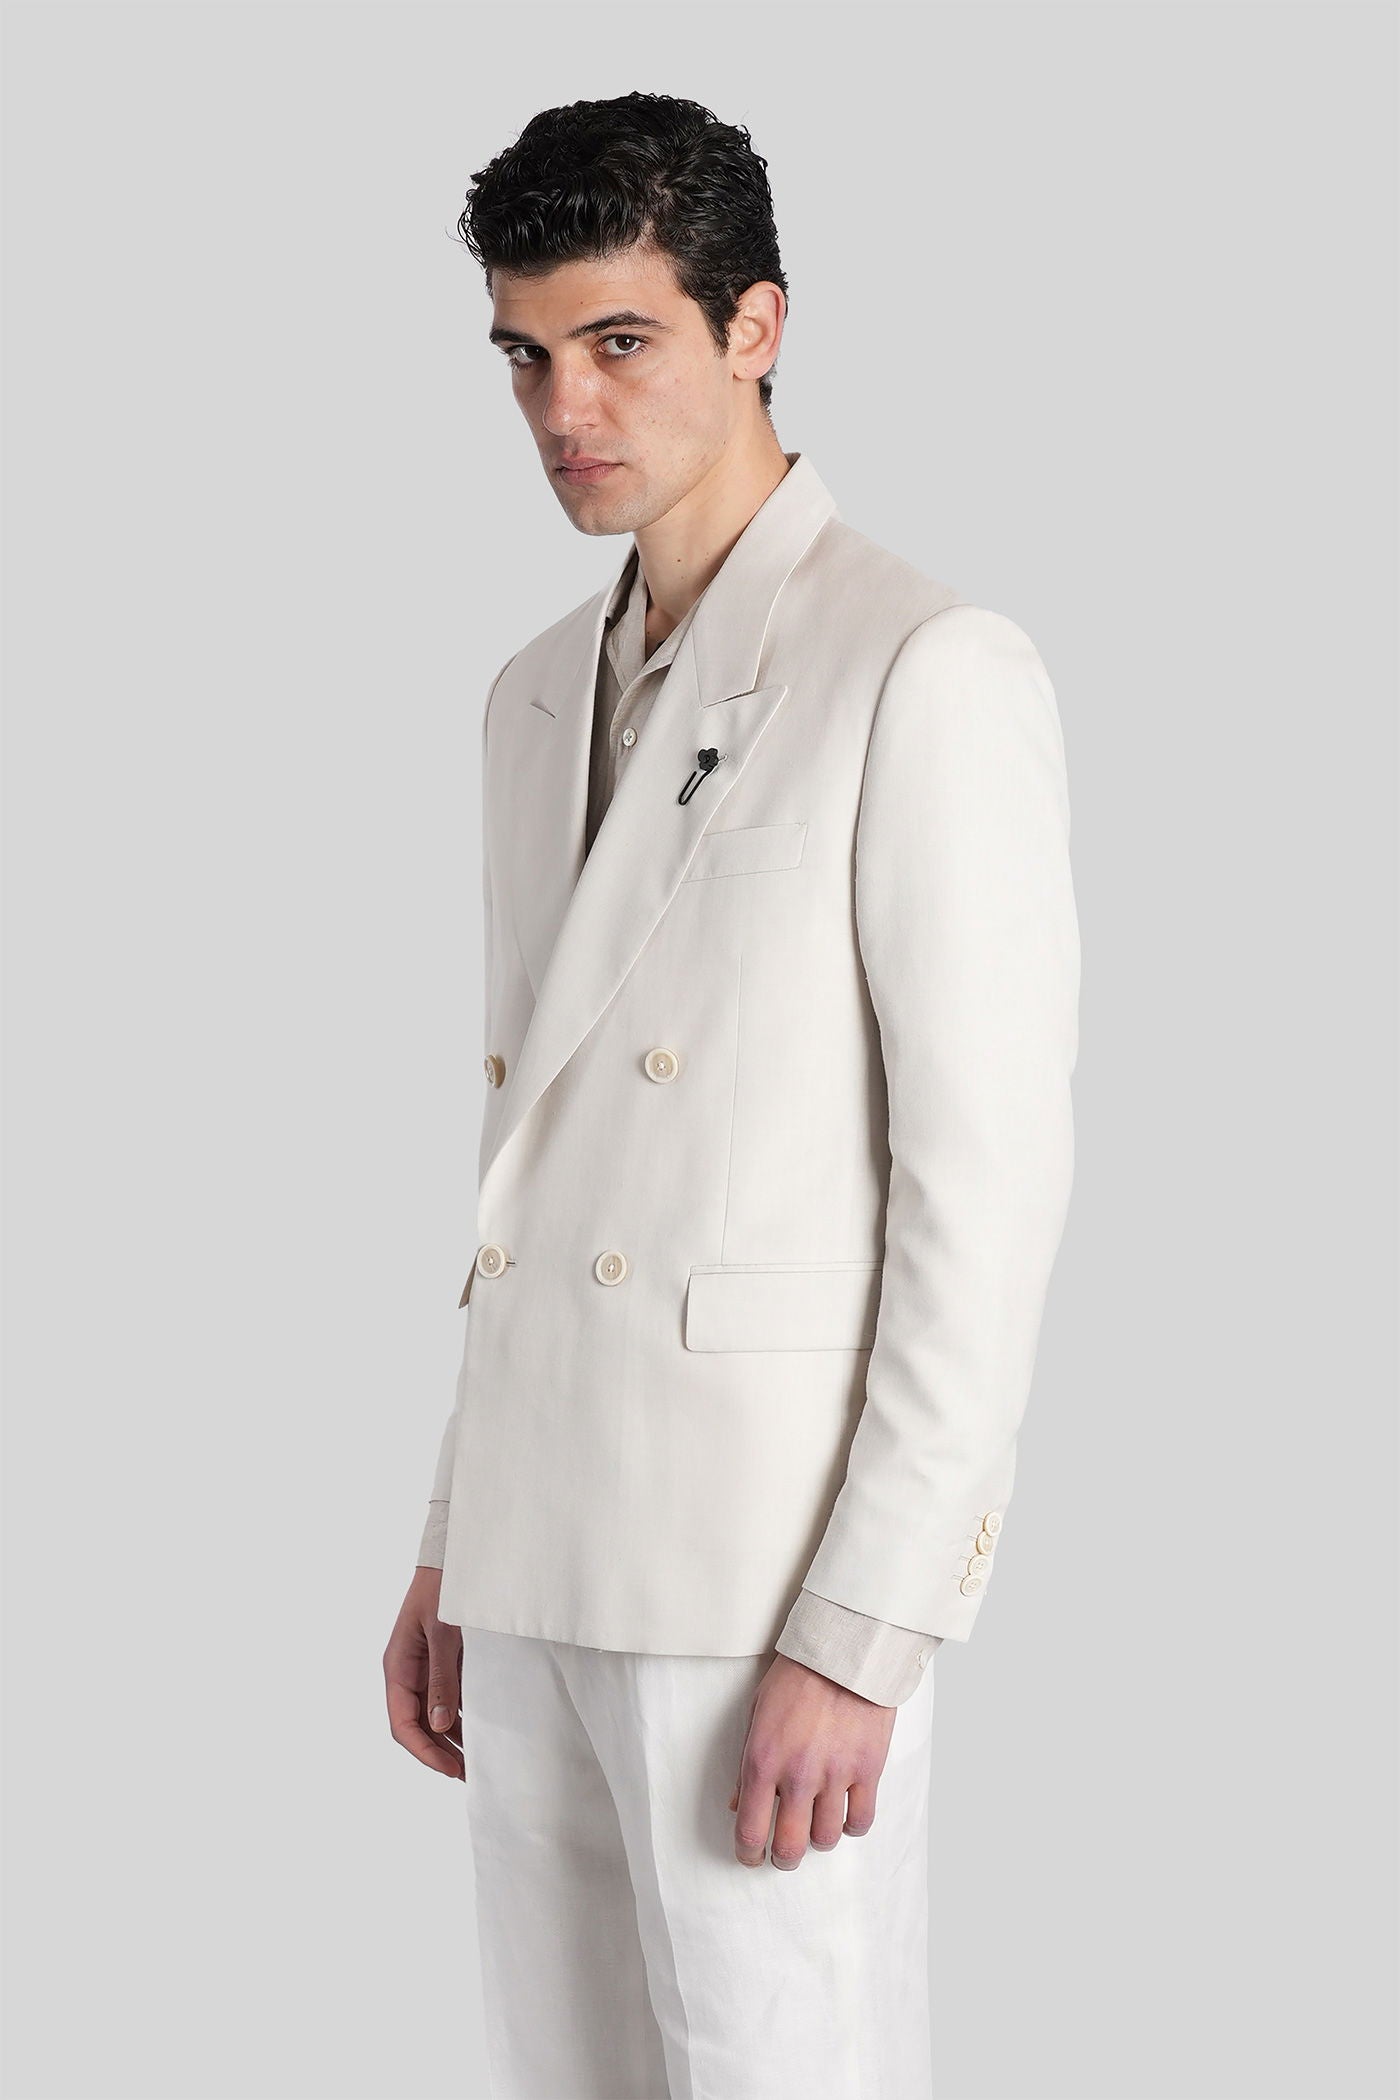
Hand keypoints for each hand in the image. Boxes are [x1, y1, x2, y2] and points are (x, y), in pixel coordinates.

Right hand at [384, 1567, 464, 1779]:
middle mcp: (409, 1674)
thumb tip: (438, 1725)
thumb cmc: (445, 1588)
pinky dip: (464, 1718)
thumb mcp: (444, 1633)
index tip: (450, 1769)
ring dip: (453, 1740)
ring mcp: (427, 1671)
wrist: (457, 1557)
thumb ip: (442, 1678)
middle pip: (418, 1727)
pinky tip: (484, 1733)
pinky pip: (451, 1700)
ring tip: (479, 1763)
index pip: (402, 1723)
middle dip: (440, 1753)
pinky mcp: (446, 1665)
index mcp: (398, 1667)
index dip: (424, 1751)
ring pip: (435, 1718)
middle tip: (471, 1775)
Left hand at [726, 1653, 896, 1868]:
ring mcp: (835, 1775)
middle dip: (782, 1859)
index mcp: (762, 1761)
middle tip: (783, 1855)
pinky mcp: (868, 1770)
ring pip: (827, 1838)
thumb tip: (736, 1804)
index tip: (750, 1858)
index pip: (750, 1830)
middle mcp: (797, 1775)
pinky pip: (861, 1820)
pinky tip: (845, 1816)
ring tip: (815, 1829)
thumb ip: (744, 1764)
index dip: (748, 1855)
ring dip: (818, 1841)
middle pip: (789, 1846)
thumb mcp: (756, 1714)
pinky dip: (852, 1826)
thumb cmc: (796, 1677)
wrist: (843, 1651)